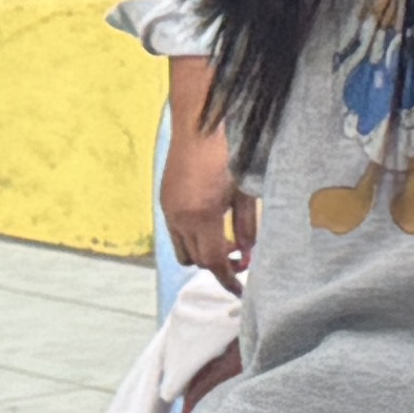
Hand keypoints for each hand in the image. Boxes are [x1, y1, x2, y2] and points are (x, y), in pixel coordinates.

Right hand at [157, 101, 249, 283]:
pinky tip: (213, 223)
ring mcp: (168, 209)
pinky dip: (193, 237)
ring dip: (203, 253)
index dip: (229, 279)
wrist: (199, 122)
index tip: (242, 290)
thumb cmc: (228, 151)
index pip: (215, 262)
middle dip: (219, 266)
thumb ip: (247, 223)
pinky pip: (176, 232)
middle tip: (243, 257)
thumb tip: (249, 251)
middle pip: (197, 260)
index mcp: (202, 217)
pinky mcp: (165, 200)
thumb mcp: (245, 190)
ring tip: (228, 240)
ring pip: (183, 249)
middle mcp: (179, 217)